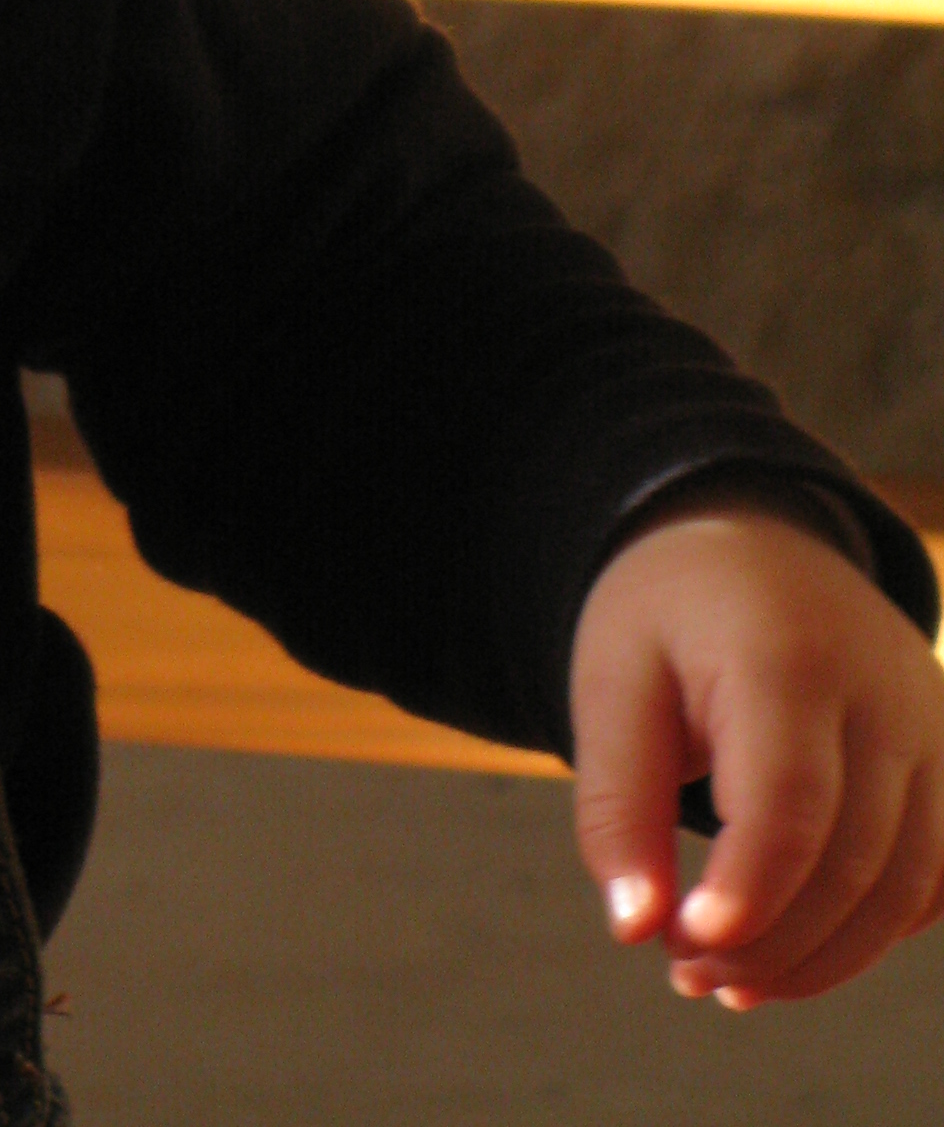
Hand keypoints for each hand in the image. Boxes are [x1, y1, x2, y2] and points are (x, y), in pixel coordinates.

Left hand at [570, 486, 943, 1006]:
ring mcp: (932, 730)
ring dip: (822, 958)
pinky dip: (872, 935)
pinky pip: (933, 880)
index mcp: (788, 654)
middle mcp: (884, 693)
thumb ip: (616, 803)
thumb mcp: (612, 679)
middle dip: (770, 941)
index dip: (749, 893)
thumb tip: (635, 929)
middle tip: (683, 970)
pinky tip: (797, 953)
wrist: (756, 544)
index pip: (789, 801)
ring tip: (727, 979)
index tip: (686, 946)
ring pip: (905, 887)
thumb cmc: (670, 615)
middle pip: (851, 860)